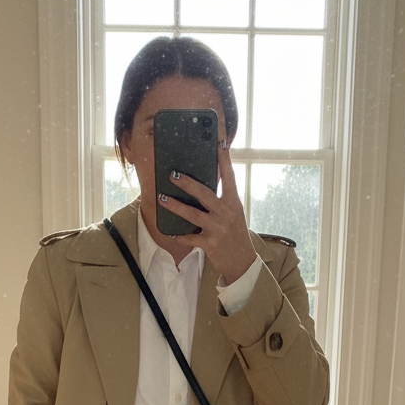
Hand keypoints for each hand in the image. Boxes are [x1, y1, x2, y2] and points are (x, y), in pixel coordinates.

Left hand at [160, 142, 256, 283]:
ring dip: (175, 206)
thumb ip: (221, 199)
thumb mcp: (233, 212)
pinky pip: (190, 237)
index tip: (218, 143)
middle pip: (204, 193)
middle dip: (187, 183)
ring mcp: (217, 228)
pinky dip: (180, 235)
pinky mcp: (210, 243)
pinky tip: (170, 231)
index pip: (229, 176)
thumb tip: (201, 184)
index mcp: (233, 202)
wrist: (242, 261)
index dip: (224, 159)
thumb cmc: (235, 233)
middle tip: (172, 174)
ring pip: (193, 214)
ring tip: (162, 198)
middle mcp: (226, 212)